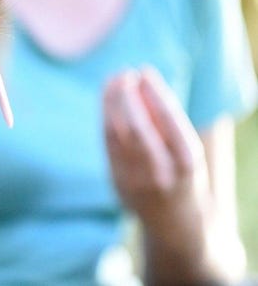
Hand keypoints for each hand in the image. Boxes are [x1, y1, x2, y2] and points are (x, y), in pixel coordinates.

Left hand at [103, 68, 209, 245]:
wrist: (175, 222)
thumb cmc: (184, 174)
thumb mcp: (186, 150)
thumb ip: (165, 122)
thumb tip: (140, 82)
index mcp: (187, 164)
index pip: (169, 122)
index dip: (154, 93)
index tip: (145, 71)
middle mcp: (160, 174)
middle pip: (137, 129)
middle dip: (128, 98)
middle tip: (124, 73)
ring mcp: (135, 180)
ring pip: (117, 135)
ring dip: (111, 103)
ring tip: (113, 80)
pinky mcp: (116, 181)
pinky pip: (108, 144)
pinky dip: (106, 118)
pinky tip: (107, 100)